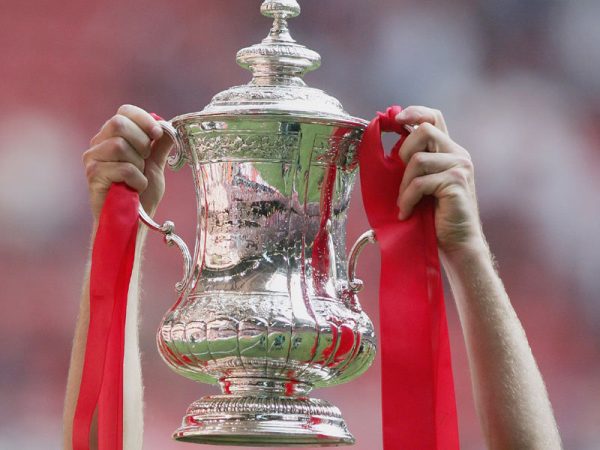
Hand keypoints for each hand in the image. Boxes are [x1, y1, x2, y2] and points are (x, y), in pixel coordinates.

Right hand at [83, 104, 172, 221]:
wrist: (133, 222)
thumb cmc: (142, 194)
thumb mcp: (156, 165)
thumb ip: (160, 145)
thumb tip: (168, 125)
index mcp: (113, 136)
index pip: (124, 111)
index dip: (143, 119)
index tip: (157, 134)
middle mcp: (99, 144)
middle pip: (118, 123)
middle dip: (141, 142)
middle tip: (145, 160)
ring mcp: (93, 159)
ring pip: (119, 145)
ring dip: (138, 164)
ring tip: (138, 178)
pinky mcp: (93, 175)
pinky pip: (122, 168)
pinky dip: (137, 179)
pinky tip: (135, 188)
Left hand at [395, 106, 484, 254]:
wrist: (457, 243)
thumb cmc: (436, 216)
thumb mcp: (424, 183)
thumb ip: (415, 163)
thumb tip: (391, 147)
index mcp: (450, 150)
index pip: (434, 117)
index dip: (414, 112)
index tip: (395, 120)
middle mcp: (458, 154)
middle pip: (424, 130)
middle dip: (404, 151)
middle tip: (402, 177)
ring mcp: (460, 166)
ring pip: (418, 160)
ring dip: (404, 184)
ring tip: (405, 202)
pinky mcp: (456, 182)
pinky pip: (420, 182)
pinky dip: (407, 199)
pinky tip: (407, 212)